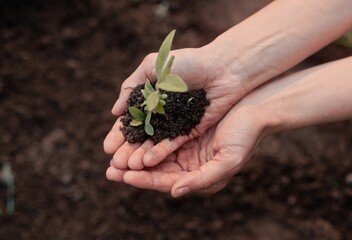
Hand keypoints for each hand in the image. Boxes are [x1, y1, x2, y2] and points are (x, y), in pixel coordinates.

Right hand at [104, 46, 249, 167]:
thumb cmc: (189, 63)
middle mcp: (161, 113)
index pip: (131, 120)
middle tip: (114, 164)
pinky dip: (159, 153)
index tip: (107, 148)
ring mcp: (176, 123)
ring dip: (140, 156)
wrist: (222, 68)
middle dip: (126, 150)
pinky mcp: (190, 131)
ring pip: (154, 143)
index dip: (119, 134)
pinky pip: (172, 144)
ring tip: (126, 167)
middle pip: (140, 136)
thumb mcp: (154, 66)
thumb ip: (131, 86)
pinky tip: (146, 163)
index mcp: (150, 96)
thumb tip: (115, 112)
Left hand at [105, 104, 265, 196]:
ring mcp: (186, 147)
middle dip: (132, 170)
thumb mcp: (228, 162)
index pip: (167, 182)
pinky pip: (160, 136)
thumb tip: (174, 192)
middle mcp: (190, 165)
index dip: (145, 180)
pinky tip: (130, 135)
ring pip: (154, 154)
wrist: (255, 109)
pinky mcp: (183, 129)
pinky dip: (145, 137)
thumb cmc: (245, 137)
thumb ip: (202, 180)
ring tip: (113, 155)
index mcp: (199, 177)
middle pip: (156, 170)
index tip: (125, 176)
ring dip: (134, 155)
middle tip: (110, 169)